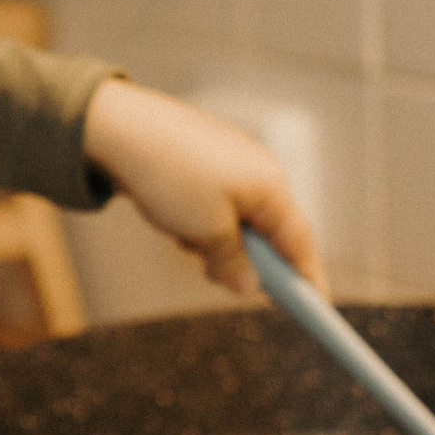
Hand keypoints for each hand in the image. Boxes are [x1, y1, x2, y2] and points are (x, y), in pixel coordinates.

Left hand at [81, 79, 323, 295]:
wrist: (116, 126)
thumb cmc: (170, 176)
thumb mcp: (205, 232)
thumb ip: (233, 263)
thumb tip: (249, 286)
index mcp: (269, 185)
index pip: (299, 240)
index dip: (310, 276)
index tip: (319, 308)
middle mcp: (257, 170)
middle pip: (267, 231)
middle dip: (245, 259)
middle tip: (219, 275)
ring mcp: (228, 162)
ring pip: (234, 221)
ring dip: (213, 241)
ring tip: (182, 235)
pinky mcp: (200, 160)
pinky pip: (210, 205)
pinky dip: (196, 222)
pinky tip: (170, 219)